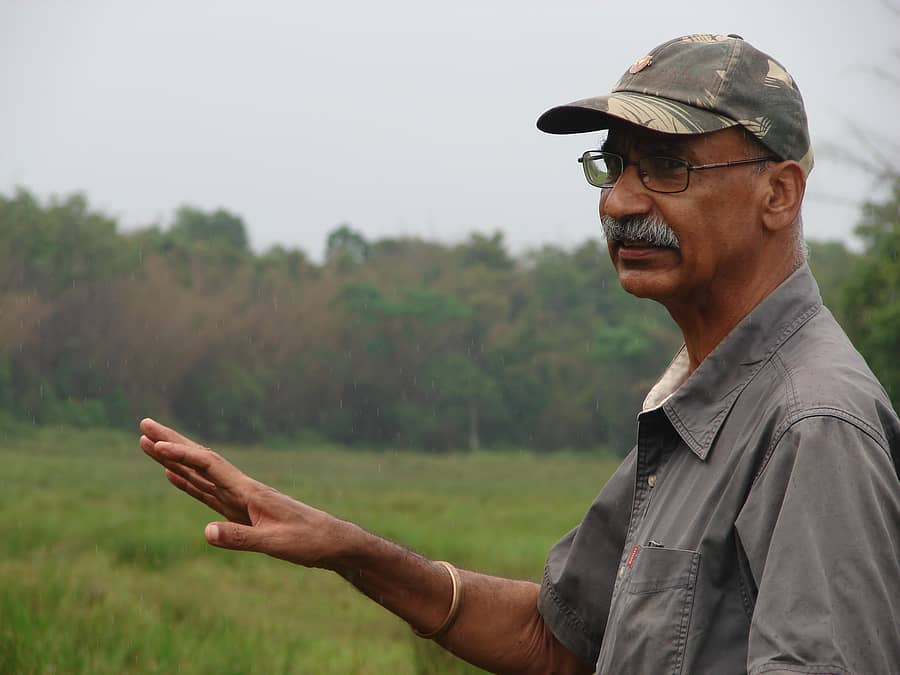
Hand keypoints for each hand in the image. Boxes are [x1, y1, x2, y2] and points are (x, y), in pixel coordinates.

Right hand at [139, 418, 352, 567]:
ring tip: (148, 443)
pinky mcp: (241, 511)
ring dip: (174, 458)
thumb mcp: (275, 543)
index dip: (181, 455)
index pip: (209, 466)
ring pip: (199, 473)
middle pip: (200, 460)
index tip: (155, 444)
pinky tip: (173, 475)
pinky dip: (188, 481)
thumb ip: (240, 538)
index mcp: (249, 492)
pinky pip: (207, 492)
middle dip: (171, 442)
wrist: (332, 542)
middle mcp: (241, 488)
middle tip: (143, 423)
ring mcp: (239, 499)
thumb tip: (205, 532)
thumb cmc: (308, 541)